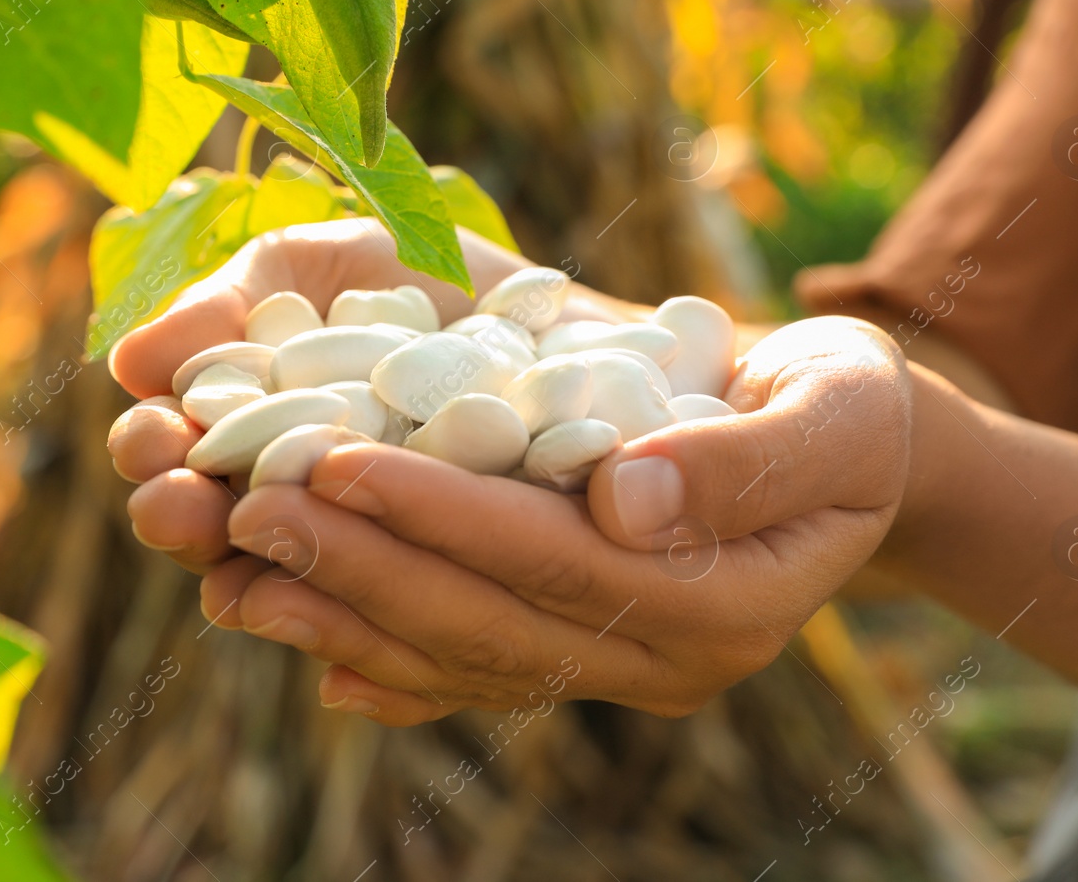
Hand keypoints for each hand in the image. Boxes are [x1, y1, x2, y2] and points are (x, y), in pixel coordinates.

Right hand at [107, 219, 613, 570]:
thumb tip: (129, 358)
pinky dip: (338, 618)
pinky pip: (371, 621)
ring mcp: (352, 548)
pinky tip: (318, 602)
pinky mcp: (423, 586)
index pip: (175, 450)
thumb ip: (229, 303)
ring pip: (277, 578)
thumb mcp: (316, 265)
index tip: (156, 437)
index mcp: (246, 427)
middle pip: (210, 525)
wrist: (554, 315)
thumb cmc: (421, 278)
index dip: (154, 450)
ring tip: (234, 547)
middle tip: (177, 502)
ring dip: (242, 571)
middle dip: (181, 515)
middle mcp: (285, 497)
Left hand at [115, 236, 913, 720]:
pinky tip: (288, 625)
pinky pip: (465, 666)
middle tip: (245, 506)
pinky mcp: (584, 655)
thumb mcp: (834, 409)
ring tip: (231, 563)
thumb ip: (740, 457)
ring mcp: (622, 670)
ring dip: (342, 610)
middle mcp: (668, 660)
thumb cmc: (844, 408)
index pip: (561, 562)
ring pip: (461, 654)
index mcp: (727, 601)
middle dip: (364, 564)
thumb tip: (622, 497)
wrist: (845, 448)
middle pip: (491, 620)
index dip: (445, 516)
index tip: (335, 462)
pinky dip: (372, 647)